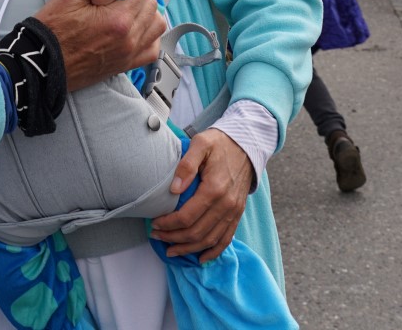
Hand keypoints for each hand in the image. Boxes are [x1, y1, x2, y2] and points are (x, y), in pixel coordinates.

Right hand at [33, 0, 162, 90]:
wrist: (42, 62)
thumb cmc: (53, 29)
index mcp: (118, 19)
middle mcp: (130, 39)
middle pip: (151, 6)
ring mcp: (130, 54)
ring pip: (157, 26)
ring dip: (146, 13)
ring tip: (127, 9)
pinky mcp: (126, 65)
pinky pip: (152, 49)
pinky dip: (148, 36)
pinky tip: (133, 29)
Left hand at [150, 130, 253, 261]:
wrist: (246, 144)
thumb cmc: (220, 144)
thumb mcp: (201, 144)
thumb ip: (186, 165)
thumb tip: (173, 189)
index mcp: (214, 189)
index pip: (186, 217)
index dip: (168, 224)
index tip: (154, 225)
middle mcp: (226, 205)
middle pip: (196, 232)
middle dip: (173, 238)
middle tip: (156, 237)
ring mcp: (234, 212)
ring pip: (209, 240)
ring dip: (189, 249)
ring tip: (171, 251)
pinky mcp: (238, 214)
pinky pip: (226, 239)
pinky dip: (213, 251)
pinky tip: (200, 258)